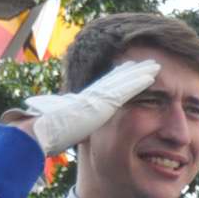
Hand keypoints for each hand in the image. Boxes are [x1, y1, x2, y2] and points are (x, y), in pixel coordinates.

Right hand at [7, 57, 164, 154]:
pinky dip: (138, 81)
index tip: (129, 69)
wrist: (43, 132)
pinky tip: (151, 76)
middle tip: (148, 63)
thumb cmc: (50, 134)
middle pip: (117, 79)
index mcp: (85, 101)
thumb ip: (76, 125)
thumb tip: (75, 129)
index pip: (106, 86)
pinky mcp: (103, 103)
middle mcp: (93, 95)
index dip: (118, 77)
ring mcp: (98, 97)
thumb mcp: (67, 128)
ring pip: (124, 80)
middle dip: (132, 70)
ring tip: (155, 65)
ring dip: (140, 72)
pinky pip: (125, 89)